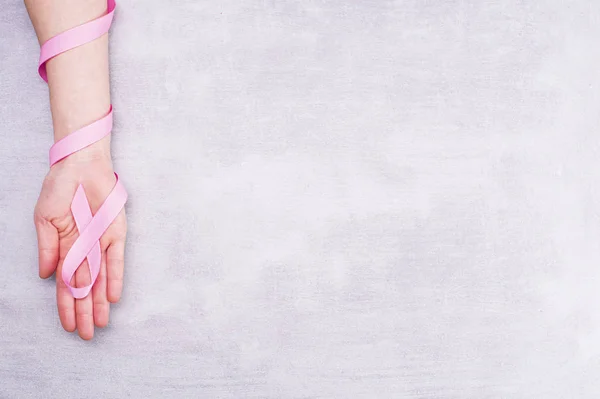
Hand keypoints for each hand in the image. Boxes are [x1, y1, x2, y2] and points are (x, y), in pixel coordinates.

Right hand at [34, 142, 126, 339]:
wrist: (79, 165)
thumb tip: (45, 275)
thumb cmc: (59, 189)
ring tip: (101, 323)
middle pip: (84, 287)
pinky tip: (113, 296)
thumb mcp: (44, 220)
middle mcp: (84, 249)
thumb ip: (47, 248)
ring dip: (100, 301)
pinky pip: (116, 259)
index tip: (69, 326)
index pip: (65, 284)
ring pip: (100, 278)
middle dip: (85, 311)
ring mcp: (100, 242)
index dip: (66, 306)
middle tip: (88, 335)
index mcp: (64, 248)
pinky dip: (114, 277)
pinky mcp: (116, 232)